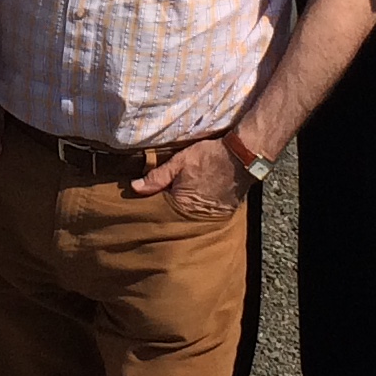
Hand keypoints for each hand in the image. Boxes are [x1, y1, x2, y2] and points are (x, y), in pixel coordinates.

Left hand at [129, 136, 244, 218]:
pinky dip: (198, 212)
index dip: (151, 206)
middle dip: (166, 213)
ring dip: (183, 214)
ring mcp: (211, 218)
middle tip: (160, 205)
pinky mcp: (223, 215)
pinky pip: (205, 217)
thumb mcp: (179, 162)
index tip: (142, 204)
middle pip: (174, 219)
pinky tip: (196, 203)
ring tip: (179, 203)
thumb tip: (134, 187)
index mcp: (181, 205)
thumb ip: (157, 177)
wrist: (241, 157)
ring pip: (189, 219)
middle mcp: (195, 217)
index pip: (158, 212)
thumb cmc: (209, 157)